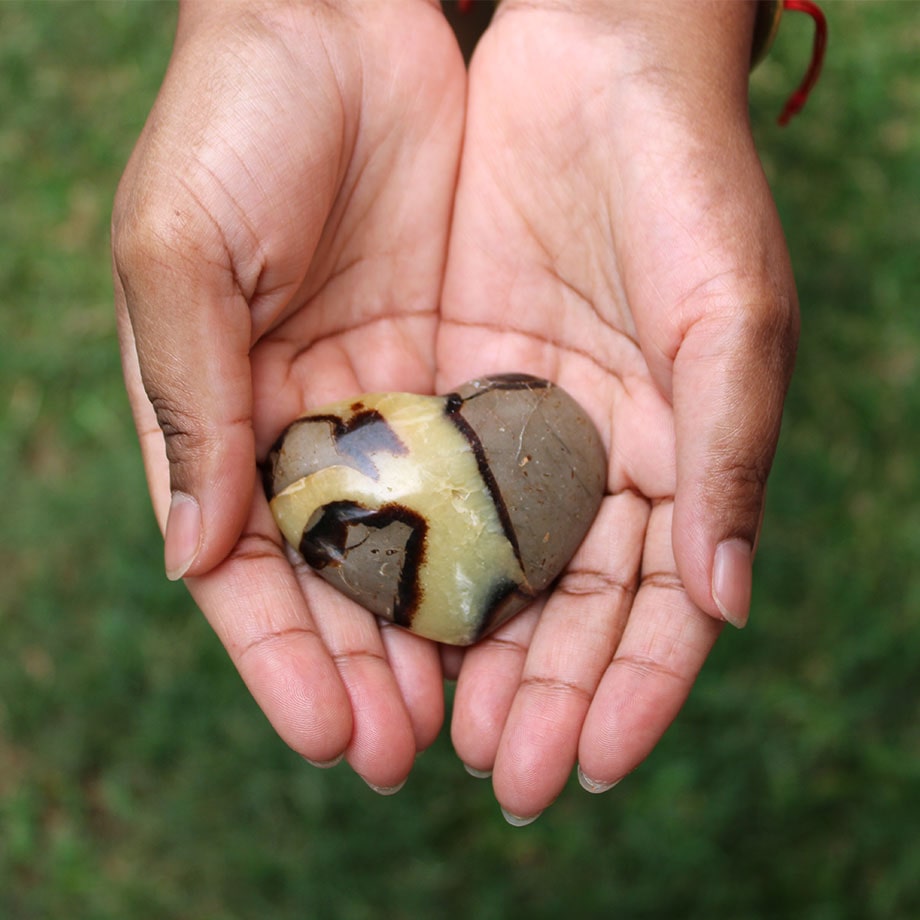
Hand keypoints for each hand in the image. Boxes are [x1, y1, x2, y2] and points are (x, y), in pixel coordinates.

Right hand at [112, 0, 464, 789]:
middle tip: (415, 756)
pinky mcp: (470, 366)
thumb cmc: (234, 126)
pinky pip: (491, 472)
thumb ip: (189, 407)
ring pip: (424, 547)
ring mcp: (397, 405)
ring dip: (447, 635)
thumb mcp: (181, 257)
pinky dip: (504, 545)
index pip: (250, 572)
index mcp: (229, 420)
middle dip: (375, 674)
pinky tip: (526, 611)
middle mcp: (315, 431)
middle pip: (344, 582)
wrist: (337, 24)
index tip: (335, 735)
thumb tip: (198, 560)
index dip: (285, 661)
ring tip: (478, 720)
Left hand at [439, 0, 798, 820]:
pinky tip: (381, 623)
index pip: (655, 604)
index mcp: (668, 457)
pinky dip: (400, 557)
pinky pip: (413, 486)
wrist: (593, 64)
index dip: (633, 690)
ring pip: (481, 565)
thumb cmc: (685, 181)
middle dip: (539, 693)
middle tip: (502, 773)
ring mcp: (506, 427)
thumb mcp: (728, 318)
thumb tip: (725, 601)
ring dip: (461, 654)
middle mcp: (584, 458)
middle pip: (563, 606)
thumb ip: (726, 457)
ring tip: (430, 734)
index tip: (591, 762)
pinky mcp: (436, 382)